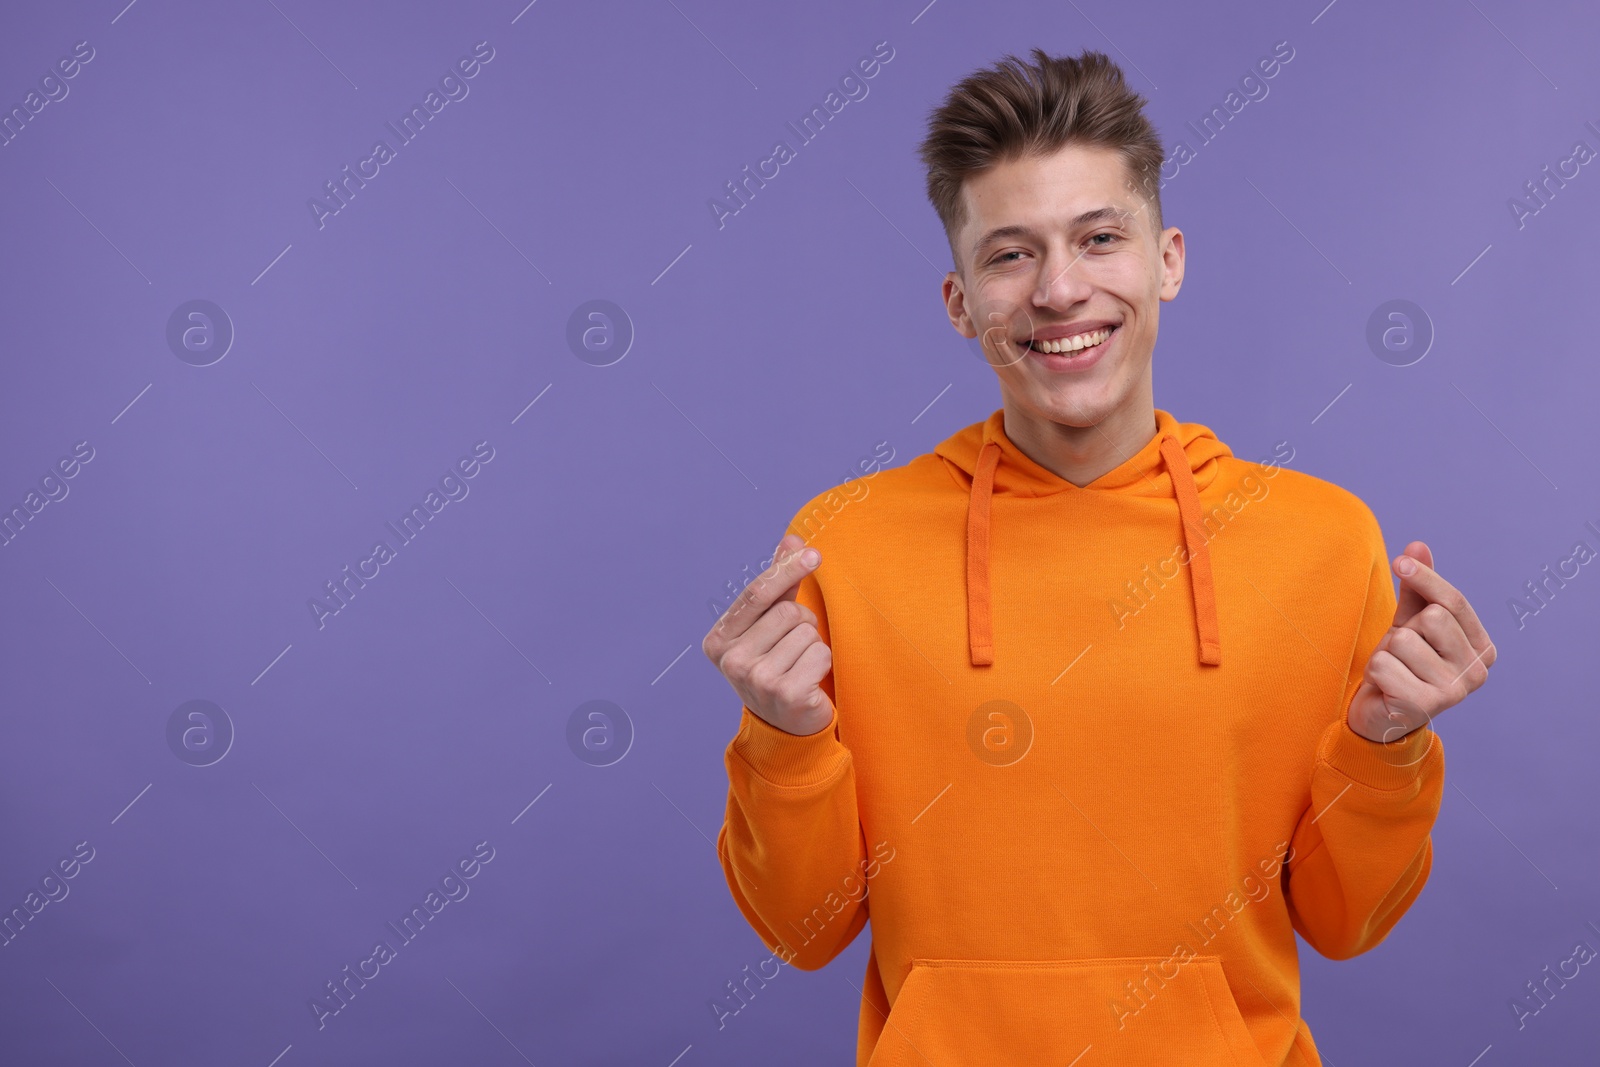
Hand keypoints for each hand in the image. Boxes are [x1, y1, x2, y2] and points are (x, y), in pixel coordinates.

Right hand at [702, 533, 834, 735]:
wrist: (785, 726)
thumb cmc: (778, 665)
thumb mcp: (770, 624)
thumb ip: (779, 583)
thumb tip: (792, 539)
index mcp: (718, 640)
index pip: (757, 593)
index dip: (787, 569)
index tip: (813, 554)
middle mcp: (731, 661)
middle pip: (787, 612)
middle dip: (802, 622)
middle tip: (795, 647)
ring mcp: (756, 680)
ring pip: (806, 632)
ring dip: (813, 644)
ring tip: (800, 665)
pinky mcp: (786, 695)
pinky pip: (820, 654)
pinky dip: (824, 662)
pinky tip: (810, 681)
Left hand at [1347, 541, 1496, 743]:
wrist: (1382, 714)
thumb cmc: (1403, 662)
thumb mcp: (1411, 621)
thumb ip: (1418, 587)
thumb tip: (1418, 545)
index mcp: (1483, 647)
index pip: (1453, 601)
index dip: (1424, 577)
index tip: (1399, 560)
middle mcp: (1478, 671)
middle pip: (1432, 618)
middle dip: (1405, 630)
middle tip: (1402, 653)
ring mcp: (1455, 692)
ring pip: (1404, 640)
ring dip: (1387, 653)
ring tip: (1395, 671)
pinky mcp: (1425, 707)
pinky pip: (1384, 664)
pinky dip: (1375, 672)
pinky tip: (1386, 687)